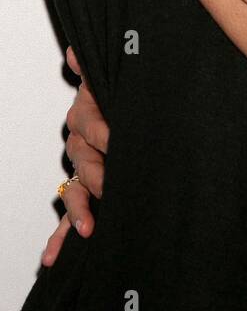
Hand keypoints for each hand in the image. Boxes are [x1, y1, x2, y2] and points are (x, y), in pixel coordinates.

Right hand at [42, 46, 108, 265]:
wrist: (130, 108)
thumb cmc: (121, 98)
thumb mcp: (115, 82)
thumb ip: (96, 70)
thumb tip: (75, 53)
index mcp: (89, 114)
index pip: (88, 124)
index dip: (101, 132)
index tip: (116, 140)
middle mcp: (81, 143)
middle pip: (80, 161)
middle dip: (95, 175)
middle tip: (111, 185)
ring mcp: (82, 169)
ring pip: (73, 190)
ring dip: (77, 210)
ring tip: (88, 226)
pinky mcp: (86, 192)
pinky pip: (69, 216)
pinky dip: (60, 237)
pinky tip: (52, 257)